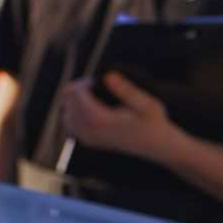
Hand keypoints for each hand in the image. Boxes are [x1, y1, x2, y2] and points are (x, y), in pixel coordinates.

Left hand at [61, 72, 181, 162]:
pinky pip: (69, 125)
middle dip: (78, 90)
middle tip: (97, 87)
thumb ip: (126, 90)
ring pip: (65, 113)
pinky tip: (89, 109)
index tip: (99, 82)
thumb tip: (108, 75)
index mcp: (99, 120)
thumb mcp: (147, 103)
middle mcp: (88, 131)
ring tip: (94, 96)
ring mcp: (86, 138)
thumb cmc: (154, 122)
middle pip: (67, 101)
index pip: (75, 94)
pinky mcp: (88, 141)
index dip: (84, 83)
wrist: (157, 146)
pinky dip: (74, 113)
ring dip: (75, 101)